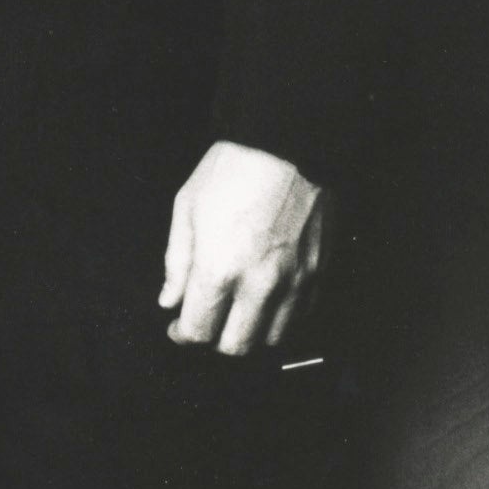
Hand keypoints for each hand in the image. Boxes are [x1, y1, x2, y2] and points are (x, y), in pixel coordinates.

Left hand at [160, 140, 332, 355]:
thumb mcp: (187, 207)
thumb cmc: (232, 169)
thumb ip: (177, 261)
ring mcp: (294, 282)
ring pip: (272, 338)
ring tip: (239, 309)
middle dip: (215, 338)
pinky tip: (268, 297)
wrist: (288, 142)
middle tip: (208, 318)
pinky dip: (282, 317)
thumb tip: (170, 300)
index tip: (179, 326)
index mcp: (219, 269)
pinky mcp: (319, 272)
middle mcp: (259, 285)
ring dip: (251, 331)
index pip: (198, 331)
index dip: (183, 334)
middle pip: (236, 346)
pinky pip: (301, 316)